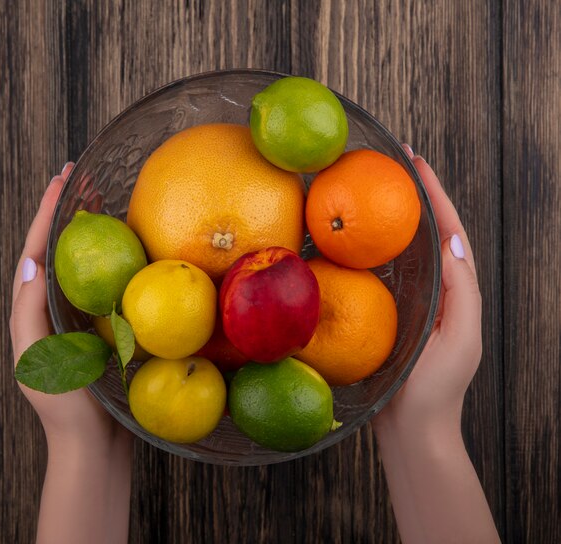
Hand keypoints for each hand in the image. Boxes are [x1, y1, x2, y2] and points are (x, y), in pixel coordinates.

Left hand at [10, 164, 132, 543]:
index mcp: (36, 309)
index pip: (39, 250)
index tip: (62, 178)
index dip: (48, 212)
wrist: (95, 445)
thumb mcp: (34, 361)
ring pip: (90, 263)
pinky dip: (122, 260)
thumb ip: (27, 314)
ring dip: (95, 229)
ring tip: (105, 197)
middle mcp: (60, 306)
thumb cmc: (65, 408)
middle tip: (85, 176)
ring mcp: (87, 315)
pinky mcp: (112, 327)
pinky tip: (136, 245)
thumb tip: (31, 264)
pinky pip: (116, 286)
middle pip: (64, 248)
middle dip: (70, 211)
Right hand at [371, 148, 497, 542]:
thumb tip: (450, 240)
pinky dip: (369, 250)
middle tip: (390, 164)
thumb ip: (462, 292)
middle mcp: (435, 289)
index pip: (449, 232)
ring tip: (371, 190)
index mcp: (457, 291)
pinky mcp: (385, 313)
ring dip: (392, 218)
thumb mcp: (460, 339)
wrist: (410, 429)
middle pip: (426, 233)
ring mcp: (409, 300)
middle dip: (413, 196)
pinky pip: (378, 274)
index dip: (435, 196)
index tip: (416, 162)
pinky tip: (348, 239)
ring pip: (402, 250)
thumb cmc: (435, 389)